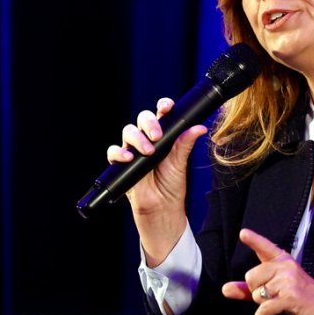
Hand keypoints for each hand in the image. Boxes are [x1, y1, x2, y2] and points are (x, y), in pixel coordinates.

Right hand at [106, 98, 206, 264]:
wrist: (161, 207)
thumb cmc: (172, 184)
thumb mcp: (180, 163)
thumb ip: (185, 144)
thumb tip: (199, 127)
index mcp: (163, 135)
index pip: (160, 115)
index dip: (162, 107)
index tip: (167, 107)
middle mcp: (146, 139)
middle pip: (142, 119)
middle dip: (149, 123)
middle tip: (157, 136)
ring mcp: (133, 150)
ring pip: (128, 132)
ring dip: (137, 138)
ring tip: (147, 151)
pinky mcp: (121, 164)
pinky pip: (114, 152)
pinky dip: (119, 152)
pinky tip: (128, 157)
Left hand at [221, 228, 313, 314]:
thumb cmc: (299, 296)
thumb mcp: (275, 287)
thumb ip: (248, 288)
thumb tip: (225, 289)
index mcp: (282, 260)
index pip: (265, 247)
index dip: (253, 240)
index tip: (243, 233)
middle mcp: (285, 267)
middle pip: (251, 277)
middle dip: (256, 291)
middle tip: (272, 295)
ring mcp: (288, 282)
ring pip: (257, 294)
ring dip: (262, 304)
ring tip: (277, 303)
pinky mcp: (290, 298)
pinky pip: (264, 308)